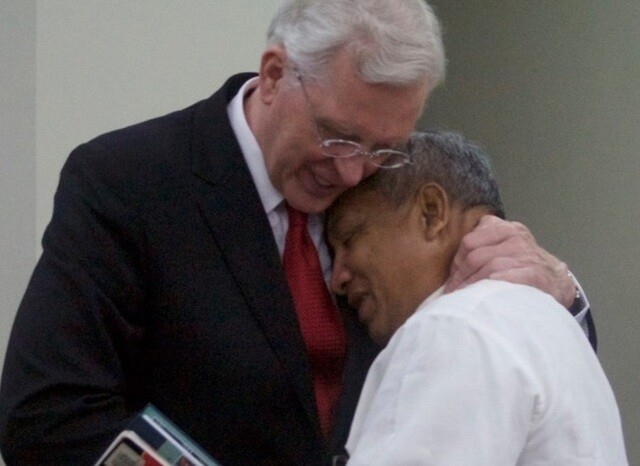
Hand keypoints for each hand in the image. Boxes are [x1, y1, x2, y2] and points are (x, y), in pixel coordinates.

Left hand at [444, 215, 575, 307]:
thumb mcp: (504, 246)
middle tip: (453, 294)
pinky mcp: (536, 273)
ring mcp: (527, 254)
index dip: (456, 262)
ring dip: (472, 286)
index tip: (452, 280)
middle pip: (475, 255)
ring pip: (489, 267)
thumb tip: (451, 269)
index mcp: (504, 228)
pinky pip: (508, 277)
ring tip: (463, 299)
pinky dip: (493, 285)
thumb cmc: (522, 266)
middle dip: (460, 277)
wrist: (557, 282)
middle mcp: (516, 237)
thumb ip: (482, 245)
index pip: (469, 241)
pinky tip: (485, 295)